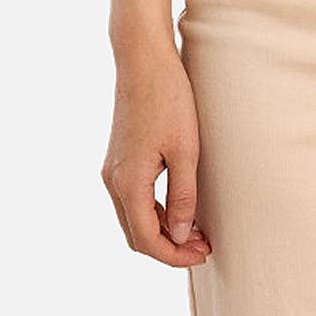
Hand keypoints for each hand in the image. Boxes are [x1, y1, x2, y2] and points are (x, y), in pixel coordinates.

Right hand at [100, 43, 213, 266]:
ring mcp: (112, 169)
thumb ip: (183, 196)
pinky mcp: (118, 159)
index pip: (147, 240)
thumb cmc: (167, 99)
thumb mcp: (185, 150)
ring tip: (196, 230)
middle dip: (169, 247)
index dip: (175, 255)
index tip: (203, 253)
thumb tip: (182, 234)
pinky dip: (153, 212)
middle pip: (136, 234)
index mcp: (128, 183)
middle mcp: (113, 181)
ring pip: (133, 218)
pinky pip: (132, 199)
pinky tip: (178, 207)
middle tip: (203, 246)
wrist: (142, 59)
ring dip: (162, 230)